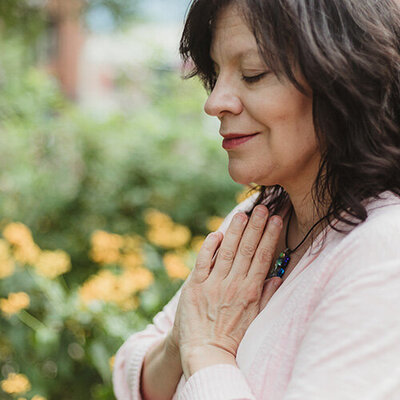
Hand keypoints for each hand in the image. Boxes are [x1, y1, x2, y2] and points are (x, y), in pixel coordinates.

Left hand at [172, 205, 282, 367]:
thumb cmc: (233, 338)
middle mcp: (233, 285)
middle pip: (246, 250)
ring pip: (226, 251)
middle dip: (256, 227)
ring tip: (243, 214)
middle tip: (263, 207)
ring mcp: (213, 285)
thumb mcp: (255, 320)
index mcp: (250, 292)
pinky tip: (216, 233)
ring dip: (235, 231)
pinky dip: (209, 246)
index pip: (263, 258)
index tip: (277, 219)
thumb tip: (277, 277)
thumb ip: (267, 297)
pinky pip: (202, 261)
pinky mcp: (195, 287)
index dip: (270, 236)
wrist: (205, 354)